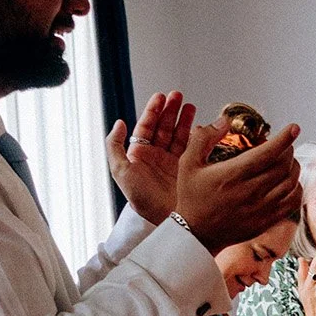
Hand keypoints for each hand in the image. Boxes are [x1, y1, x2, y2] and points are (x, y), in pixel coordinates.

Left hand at [105, 91, 195, 224]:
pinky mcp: (189, 169)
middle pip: (164, 127)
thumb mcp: (120, 171)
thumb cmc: (141, 199)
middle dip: (171, 110)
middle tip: (178, 96)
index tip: (161, 97)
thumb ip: (114, 145)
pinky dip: (198, 136)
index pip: (147, 126)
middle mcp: (157, 157)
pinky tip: (201, 126)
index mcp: (140, 154)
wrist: (165, 219)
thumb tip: (119, 123)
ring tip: (190, 106)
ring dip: (184, 119)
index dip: (153, 111)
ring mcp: (174, 163)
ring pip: (179, 135)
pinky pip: (193, 148)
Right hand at [175, 117, 302, 253]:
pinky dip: (296, 188)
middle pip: (284, 166)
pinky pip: (293, 202)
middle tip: (283, 145)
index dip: (284, 139)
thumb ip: (203, 138)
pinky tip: (289, 182)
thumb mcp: (188, 163)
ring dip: (293, 167)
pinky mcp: (267, 221)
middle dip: (288, 150)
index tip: (293, 128)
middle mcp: (250, 192)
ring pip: (292, 183)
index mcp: (232, 175)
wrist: (196, 233)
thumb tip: (224, 121)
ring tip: (286, 161)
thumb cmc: (192, 196)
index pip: (268, 153)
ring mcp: (261, 208)